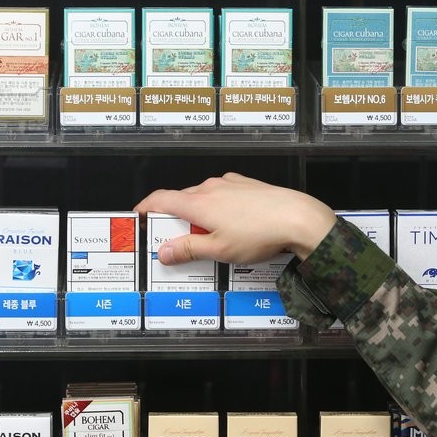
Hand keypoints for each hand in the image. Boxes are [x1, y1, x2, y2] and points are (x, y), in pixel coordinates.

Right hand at [134, 173, 336, 264]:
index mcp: (199, 202)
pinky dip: (219, 210)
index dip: (145, 208)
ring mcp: (231, 184)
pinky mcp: (248, 186)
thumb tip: (164, 251)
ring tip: (208, 240)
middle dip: (175, 219)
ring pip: (205, 198)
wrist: (298, 218)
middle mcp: (212, 188)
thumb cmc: (260, 233)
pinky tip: (231, 229)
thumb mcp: (218, 249)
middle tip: (174, 241)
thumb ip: (188, 249)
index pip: (161, 199)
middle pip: (182, 200)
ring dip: (199, 216)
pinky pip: (224, 197)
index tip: (138, 217)